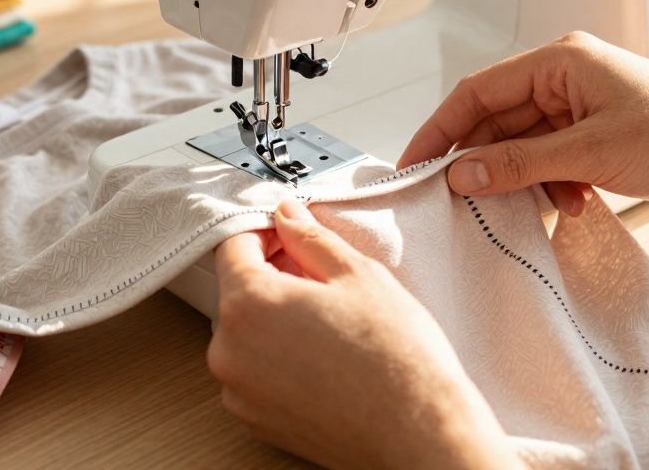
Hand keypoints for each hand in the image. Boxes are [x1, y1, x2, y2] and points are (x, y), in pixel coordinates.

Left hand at [208, 199, 519, 469]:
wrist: (419, 434)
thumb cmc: (397, 359)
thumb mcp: (358, 274)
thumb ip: (310, 238)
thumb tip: (286, 215)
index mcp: (248, 304)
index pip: (233, 247)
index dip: (266, 233)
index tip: (292, 236)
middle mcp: (229, 351)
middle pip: (237, 292)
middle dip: (273, 276)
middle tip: (322, 278)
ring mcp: (238, 392)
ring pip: (247, 334)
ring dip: (276, 319)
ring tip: (330, 323)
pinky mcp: (254, 421)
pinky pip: (255, 373)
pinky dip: (280, 359)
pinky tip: (325, 357)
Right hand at [397, 32, 648, 214]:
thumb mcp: (588, 153)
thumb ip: (517, 162)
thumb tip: (461, 172)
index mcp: (561, 61)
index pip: (478, 91)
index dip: (440, 128)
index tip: (415, 163)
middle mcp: (567, 80)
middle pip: (496, 120)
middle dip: (481, 160)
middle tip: (456, 196)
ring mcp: (581, 110)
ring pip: (521, 146)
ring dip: (520, 179)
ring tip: (530, 204)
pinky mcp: (596, 139)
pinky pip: (548, 162)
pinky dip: (549, 186)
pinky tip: (569, 204)